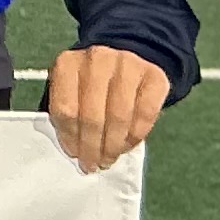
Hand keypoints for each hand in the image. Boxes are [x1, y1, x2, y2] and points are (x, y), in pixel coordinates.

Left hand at [41, 46, 169, 172]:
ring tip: (108, 159)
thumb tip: (75, 151)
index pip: (65, 108)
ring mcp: (128, 65)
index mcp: (68, 63)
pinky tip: (126, 145)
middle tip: (93, 165)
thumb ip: (68, 114)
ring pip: (119, 116)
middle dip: (92, 147)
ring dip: (113, 145)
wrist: (127, 54)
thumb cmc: (91, 82)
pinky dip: (135, 135)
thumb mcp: (71, 89)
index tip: (74, 154)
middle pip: (92, 115)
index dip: (69, 136)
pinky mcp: (154, 76)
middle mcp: (97, 59)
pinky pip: (145, 114)